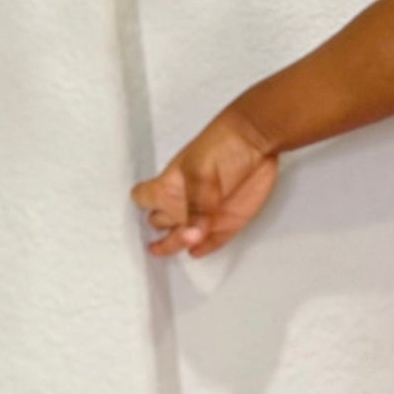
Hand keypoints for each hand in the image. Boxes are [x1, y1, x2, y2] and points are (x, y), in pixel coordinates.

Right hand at [131, 107, 280, 256]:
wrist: (256, 141)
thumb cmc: (222, 145)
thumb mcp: (200, 173)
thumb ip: (195, 207)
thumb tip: (190, 236)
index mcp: (168, 186)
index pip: (142, 199)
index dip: (141, 207)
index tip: (137, 222)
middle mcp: (183, 201)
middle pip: (160, 223)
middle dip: (160, 235)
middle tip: (158, 247)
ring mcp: (205, 213)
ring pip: (184, 236)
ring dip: (178, 244)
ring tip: (173, 250)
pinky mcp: (228, 221)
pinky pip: (212, 241)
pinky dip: (204, 248)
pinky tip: (196, 252)